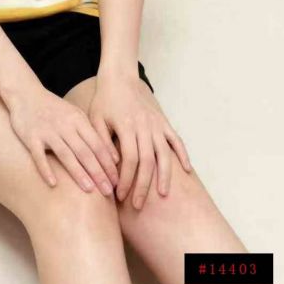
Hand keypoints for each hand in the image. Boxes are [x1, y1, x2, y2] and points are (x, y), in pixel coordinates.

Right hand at [7, 83, 119, 195]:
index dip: (108, 163)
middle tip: (108, 191)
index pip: (97, 144)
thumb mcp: (74, 114)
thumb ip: (90, 133)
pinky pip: (39, 155)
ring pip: (65, 154)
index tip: (117, 181)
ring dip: (78, 173)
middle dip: (98, 172)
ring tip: (89, 190)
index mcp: (78, 120)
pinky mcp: (31, 137)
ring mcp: (47, 131)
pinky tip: (53, 184)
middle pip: (84, 152)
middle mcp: (64, 125)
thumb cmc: (54, 108)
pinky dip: (46, 169)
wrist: (25, 93)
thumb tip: (112, 157)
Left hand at [88, 66, 191, 209]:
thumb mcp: (95, 119)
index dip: (125, 179)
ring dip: (165, 176)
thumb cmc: (104, 101)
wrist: (119, 78)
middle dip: (143, 186)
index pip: (129, 160)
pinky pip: (176, 140)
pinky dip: (183, 155)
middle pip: (148, 162)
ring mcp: (156, 125)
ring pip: (164, 154)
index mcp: (127, 126)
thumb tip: (111, 167)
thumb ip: (102, 141)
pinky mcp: (163, 122)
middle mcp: (144, 127)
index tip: (119, 195)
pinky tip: (187, 170)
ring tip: (163, 194)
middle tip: (137, 204)